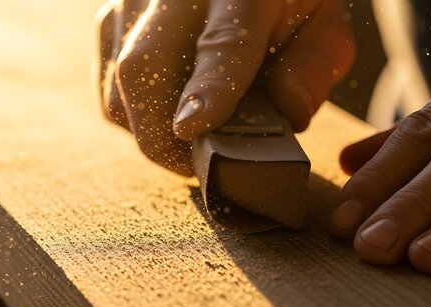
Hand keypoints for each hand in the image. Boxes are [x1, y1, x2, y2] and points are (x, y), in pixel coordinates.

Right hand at [97, 0, 354, 175]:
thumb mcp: (320, 20)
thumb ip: (314, 62)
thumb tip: (288, 112)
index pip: (222, 42)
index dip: (207, 90)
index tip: (192, 131)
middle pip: (143, 68)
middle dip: (165, 138)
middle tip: (201, 168)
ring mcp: (131, 6)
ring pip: (118, 89)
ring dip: (152, 132)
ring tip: (193, 143)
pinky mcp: (111, 23)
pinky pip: (110, 88)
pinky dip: (136, 118)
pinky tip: (171, 118)